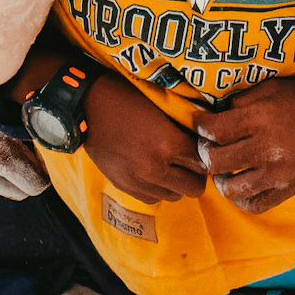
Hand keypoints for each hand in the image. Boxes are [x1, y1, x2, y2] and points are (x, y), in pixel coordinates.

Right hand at [0, 65, 48, 199]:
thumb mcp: (13, 104)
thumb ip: (32, 132)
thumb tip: (55, 150)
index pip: (33, 185)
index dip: (44, 171)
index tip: (44, 156)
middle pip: (18, 193)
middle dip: (27, 175)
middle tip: (28, 150)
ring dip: (5, 175)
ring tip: (5, 145)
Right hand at [81, 71, 206, 204]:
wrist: (87, 106)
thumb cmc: (126, 97)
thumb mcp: (161, 105)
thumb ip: (182, 125)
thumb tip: (203, 135)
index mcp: (169, 144)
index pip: (203, 162)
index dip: (206, 154)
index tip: (204, 148)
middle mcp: (156, 168)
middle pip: (194, 187)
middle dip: (197, 174)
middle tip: (193, 160)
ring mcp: (139, 181)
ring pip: (174, 195)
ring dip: (177, 182)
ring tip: (173, 166)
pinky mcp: (125, 186)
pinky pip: (153, 198)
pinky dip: (158, 188)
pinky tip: (155, 172)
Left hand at [193, 78, 294, 213]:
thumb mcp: (271, 88)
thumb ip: (242, 100)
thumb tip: (217, 113)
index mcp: (260, 118)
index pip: (215, 129)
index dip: (200, 127)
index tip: (199, 124)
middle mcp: (266, 148)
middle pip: (217, 161)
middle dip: (204, 153)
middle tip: (206, 147)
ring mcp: (276, 173)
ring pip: (232, 188)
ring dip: (220, 179)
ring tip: (221, 170)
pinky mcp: (286, 190)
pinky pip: (255, 205)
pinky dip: (241, 200)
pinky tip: (237, 187)